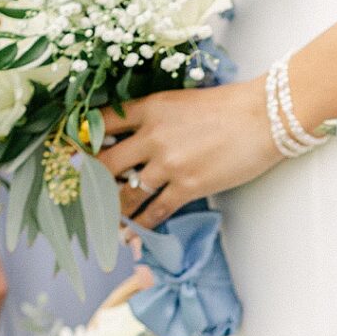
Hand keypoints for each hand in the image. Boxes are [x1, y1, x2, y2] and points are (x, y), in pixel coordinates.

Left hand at [99, 80, 278, 227]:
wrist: (264, 117)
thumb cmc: (228, 107)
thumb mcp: (181, 101)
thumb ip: (154, 116)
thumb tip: (133, 138)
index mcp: (150, 108)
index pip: (101, 123)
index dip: (81, 139)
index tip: (72, 152)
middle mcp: (153, 136)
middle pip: (105, 163)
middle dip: (91, 181)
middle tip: (82, 193)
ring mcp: (170, 163)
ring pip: (127, 193)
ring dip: (113, 210)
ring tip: (105, 221)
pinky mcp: (189, 186)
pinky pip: (155, 211)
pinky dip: (141, 225)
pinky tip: (132, 234)